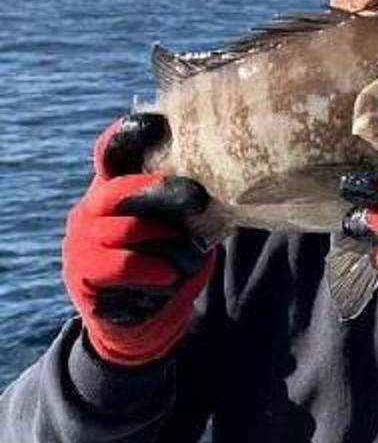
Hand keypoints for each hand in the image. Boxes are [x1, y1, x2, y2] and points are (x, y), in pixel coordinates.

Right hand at [62, 114, 214, 365]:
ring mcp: (83, 240)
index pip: (115, 150)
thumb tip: (230, 179)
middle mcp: (93, 207)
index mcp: (117, 185)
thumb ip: (190, 200)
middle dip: (163, 191)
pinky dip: (152, 270)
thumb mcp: (185, 224)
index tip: (157, 123)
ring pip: (129, 230)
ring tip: (190, 254)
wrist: (146, 320)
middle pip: (122, 188)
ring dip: (170, 244)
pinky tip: (167, 277)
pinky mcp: (83, 274)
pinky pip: (121, 265)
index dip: (131, 134)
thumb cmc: (171, 259)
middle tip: (199, 199)